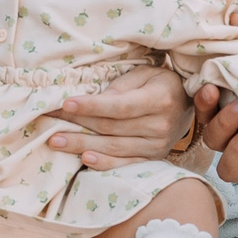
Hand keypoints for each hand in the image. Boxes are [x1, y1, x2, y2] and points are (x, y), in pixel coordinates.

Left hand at [51, 63, 192, 169]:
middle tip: (50, 120)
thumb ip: (120, 86)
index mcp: (159, 99)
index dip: (92, 106)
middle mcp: (160, 126)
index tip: (66, 103)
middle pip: (111, 127)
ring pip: (113, 147)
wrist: (187, 106)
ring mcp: (157, 146)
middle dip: (77, 123)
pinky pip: (125, 164)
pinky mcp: (153, 159)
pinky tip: (84, 159)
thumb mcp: (145, 73)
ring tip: (55, 141)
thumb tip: (93, 101)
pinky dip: (104, 164)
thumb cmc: (160, 84)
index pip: (119, 106)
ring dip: (81, 145)